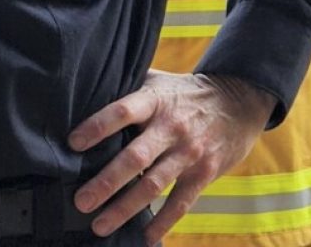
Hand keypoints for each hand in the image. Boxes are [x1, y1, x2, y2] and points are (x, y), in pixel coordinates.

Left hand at [68, 70, 274, 242]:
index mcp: (154, 100)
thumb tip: (85, 93)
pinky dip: (163, 222)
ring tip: (100, 224)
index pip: (122, 112)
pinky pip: (181, 203)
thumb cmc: (182, 91)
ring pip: (153, 185)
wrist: (237, 102)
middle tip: (81, 201)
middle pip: (135, 157)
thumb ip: (128, 89)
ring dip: (125, 208)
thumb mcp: (156, 80)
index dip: (97, 126)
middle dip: (106, 182)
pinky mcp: (203, 174)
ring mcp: (188, 153)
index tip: (73, 143)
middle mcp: (170, 128)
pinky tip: (145, 237)